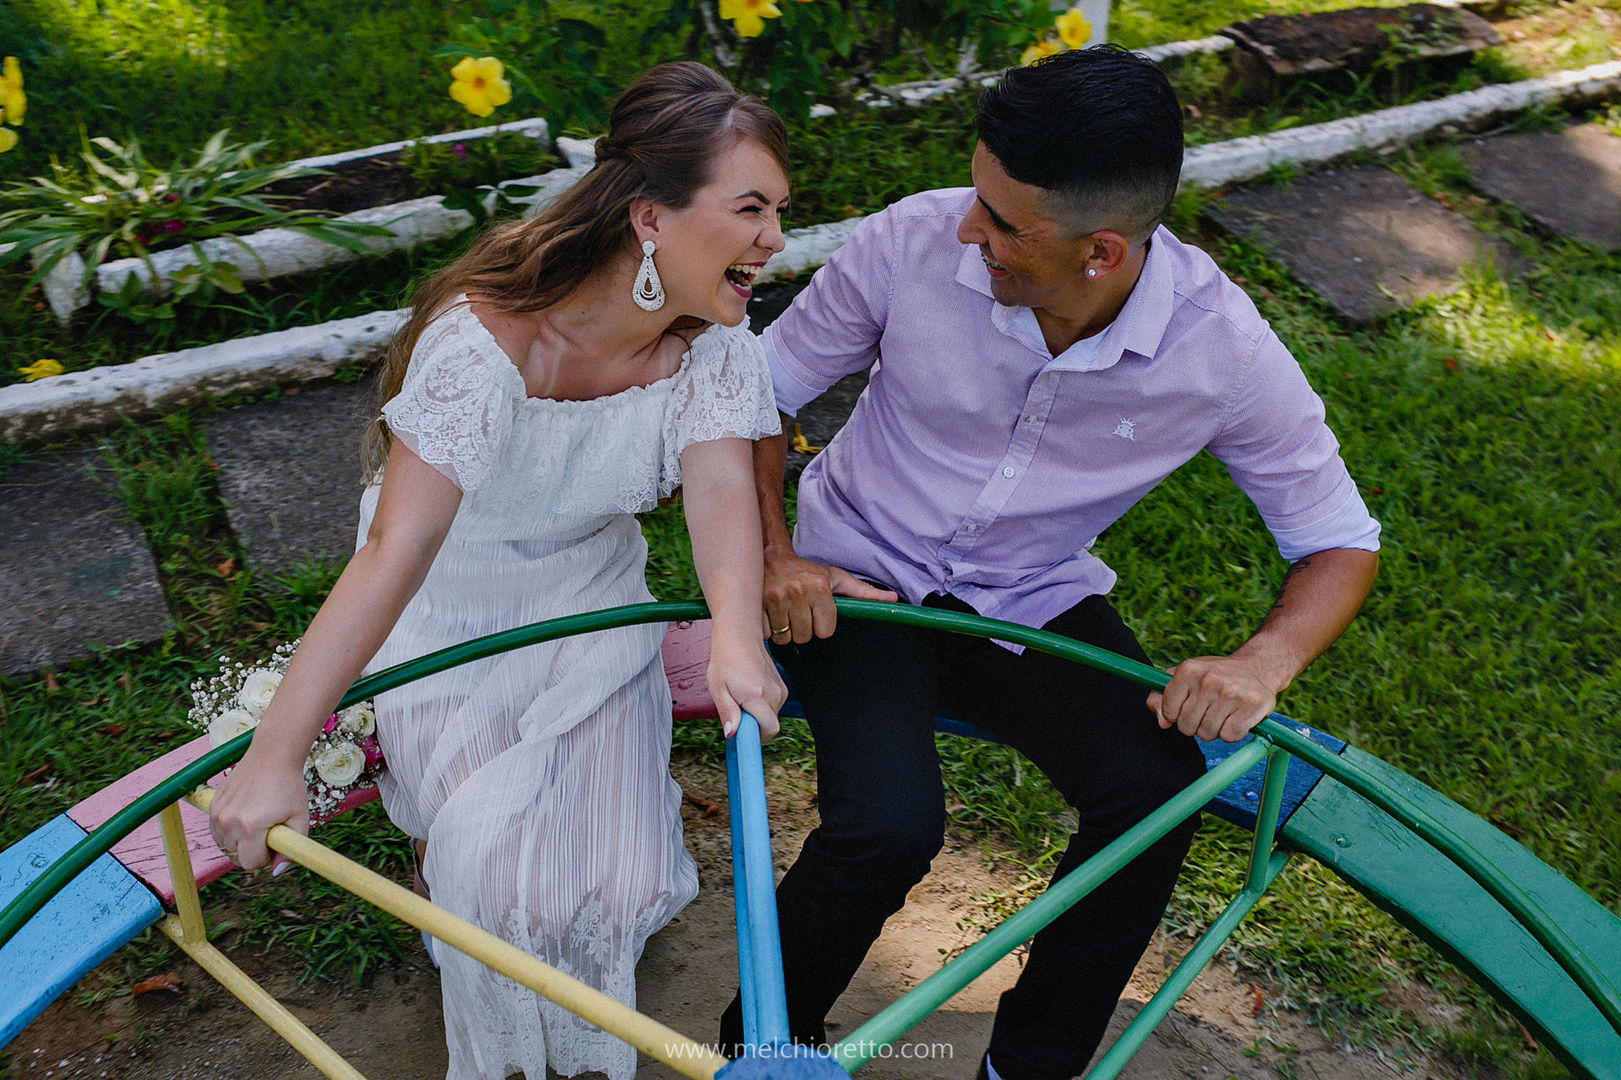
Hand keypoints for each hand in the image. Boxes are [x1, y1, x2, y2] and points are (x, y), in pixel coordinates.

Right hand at [208, 750, 309, 872]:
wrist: (272, 754)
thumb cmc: (289, 785)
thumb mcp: (300, 818)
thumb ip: (291, 849)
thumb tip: (276, 872)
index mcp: (251, 826)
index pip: (250, 863)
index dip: (265, 858)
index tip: (274, 843)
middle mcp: (229, 821)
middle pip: (236, 857)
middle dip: (253, 850)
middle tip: (269, 830)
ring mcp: (218, 813)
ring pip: (225, 846)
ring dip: (241, 841)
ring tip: (258, 821)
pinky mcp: (212, 805)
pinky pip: (218, 832)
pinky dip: (230, 831)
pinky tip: (246, 815)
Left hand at [708, 629, 788, 742]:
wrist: (740, 636)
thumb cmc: (725, 661)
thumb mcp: (718, 688)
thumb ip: (728, 713)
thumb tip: (732, 734)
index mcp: (756, 696)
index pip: (770, 730)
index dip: (757, 738)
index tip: (744, 737)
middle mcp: (773, 694)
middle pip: (769, 725)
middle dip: (753, 725)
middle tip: (736, 711)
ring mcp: (780, 689)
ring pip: (771, 716)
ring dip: (757, 714)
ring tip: (740, 696)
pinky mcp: (782, 686)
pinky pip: (773, 706)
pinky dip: (762, 705)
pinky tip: (749, 691)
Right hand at [763, 549, 896, 643]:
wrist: (768, 555)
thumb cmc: (805, 571)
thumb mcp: (835, 578)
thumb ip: (864, 593)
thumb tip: (893, 600)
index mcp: (819, 587)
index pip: (825, 631)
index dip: (821, 625)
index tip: (816, 613)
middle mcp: (797, 592)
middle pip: (805, 637)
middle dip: (803, 628)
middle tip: (799, 612)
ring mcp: (774, 599)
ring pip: (785, 638)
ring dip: (785, 630)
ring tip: (785, 612)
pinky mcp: (756, 606)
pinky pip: (766, 635)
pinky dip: (768, 629)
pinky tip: (771, 613)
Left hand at [1147, 654, 1277, 743]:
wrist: (1256, 667)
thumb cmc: (1215, 676)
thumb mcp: (1184, 678)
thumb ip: (1161, 698)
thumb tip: (1162, 722)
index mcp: (1188, 670)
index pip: (1169, 711)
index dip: (1177, 714)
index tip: (1189, 706)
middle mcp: (1208, 679)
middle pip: (1187, 727)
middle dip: (1196, 724)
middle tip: (1209, 709)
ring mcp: (1231, 692)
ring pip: (1207, 734)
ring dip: (1214, 730)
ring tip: (1223, 712)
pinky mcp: (1251, 705)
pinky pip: (1229, 736)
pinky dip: (1232, 733)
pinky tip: (1236, 717)